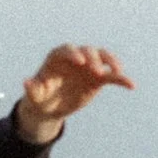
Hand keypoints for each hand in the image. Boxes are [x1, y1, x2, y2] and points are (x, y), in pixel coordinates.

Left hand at [17, 43, 134, 140]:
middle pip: (87, 51)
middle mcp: (76, 57)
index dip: (74, 53)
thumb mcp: (34, 96)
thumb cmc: (40, 98)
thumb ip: (32, 89)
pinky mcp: (98, 78)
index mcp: (58, 57)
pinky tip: (131, 85)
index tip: (80, 62)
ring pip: (103, 58)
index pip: (67, 50)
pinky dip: (121, 79)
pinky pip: (112, 77)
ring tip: (117, 71)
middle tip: (96, 70)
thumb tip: (26, 83)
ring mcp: (88, 66)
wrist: (51, 107)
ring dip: (111, 62)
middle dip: (93, 59)